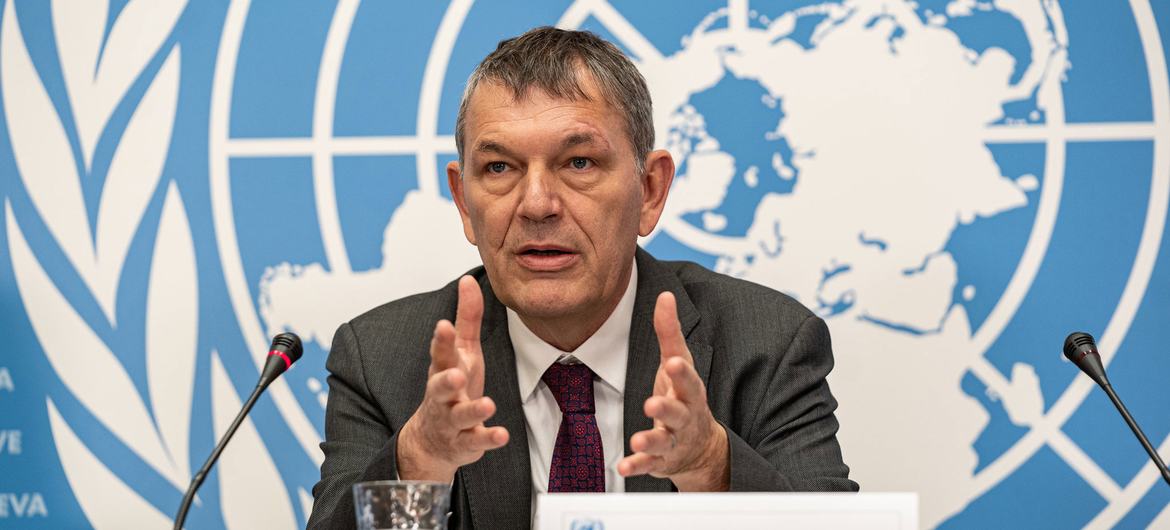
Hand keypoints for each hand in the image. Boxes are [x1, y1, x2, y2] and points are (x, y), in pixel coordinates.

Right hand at [397, 276, 508, 481]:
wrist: (433, 439)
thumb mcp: (462, 351)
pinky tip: (502, 435)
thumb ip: (467, 318)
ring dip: (473, 410)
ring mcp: (453, 420)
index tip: (443, 325)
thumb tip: (468, 280)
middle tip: (456, 375)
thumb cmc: (453, 386)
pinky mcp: (466, 442)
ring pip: (460, 416)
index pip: (440, 353)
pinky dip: (488, 439)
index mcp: (444, 369)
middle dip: (446, 381)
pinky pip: (477, 441)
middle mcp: (443, 396)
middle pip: (441, 387)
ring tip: (487, 405)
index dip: (441, 340)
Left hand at [618, 292, 728, 490]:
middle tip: (653, 402)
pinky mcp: (660, 458)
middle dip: (667, 407)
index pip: (687, 378)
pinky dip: (637, 464)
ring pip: (663, 439)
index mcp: (689, 390)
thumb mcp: (678, 363)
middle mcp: (684, 416)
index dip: (680, 371)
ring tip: (637, 438)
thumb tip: (665, 296)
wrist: (700, 446)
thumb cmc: (684, 395)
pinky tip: (623, 465)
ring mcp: (673, 439)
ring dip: (650, 438)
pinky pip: (648, 463)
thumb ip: (669, 332)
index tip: (672, 362)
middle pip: (678, 411)